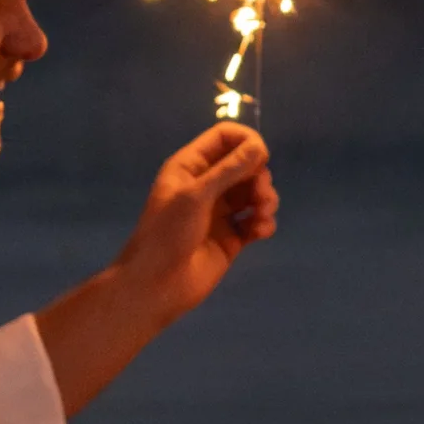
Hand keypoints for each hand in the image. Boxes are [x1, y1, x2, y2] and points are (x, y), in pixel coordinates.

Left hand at [116, 120, 277, 323]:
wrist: (157, 285)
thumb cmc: (168, 233)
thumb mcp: (196, 195)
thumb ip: (229, 170)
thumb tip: (260, 147)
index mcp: (191, 167)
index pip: (224, 138)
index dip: (246, 142)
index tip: (262, 157)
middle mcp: (207, 185)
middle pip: (245, 165)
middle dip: (259, 176)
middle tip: (260, 195)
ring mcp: (220, 212)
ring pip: (254, 193)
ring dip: (265, 199)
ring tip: (262, 214)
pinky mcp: (232, 238)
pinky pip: (256, 221)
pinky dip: (263, 222)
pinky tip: (260, 232)